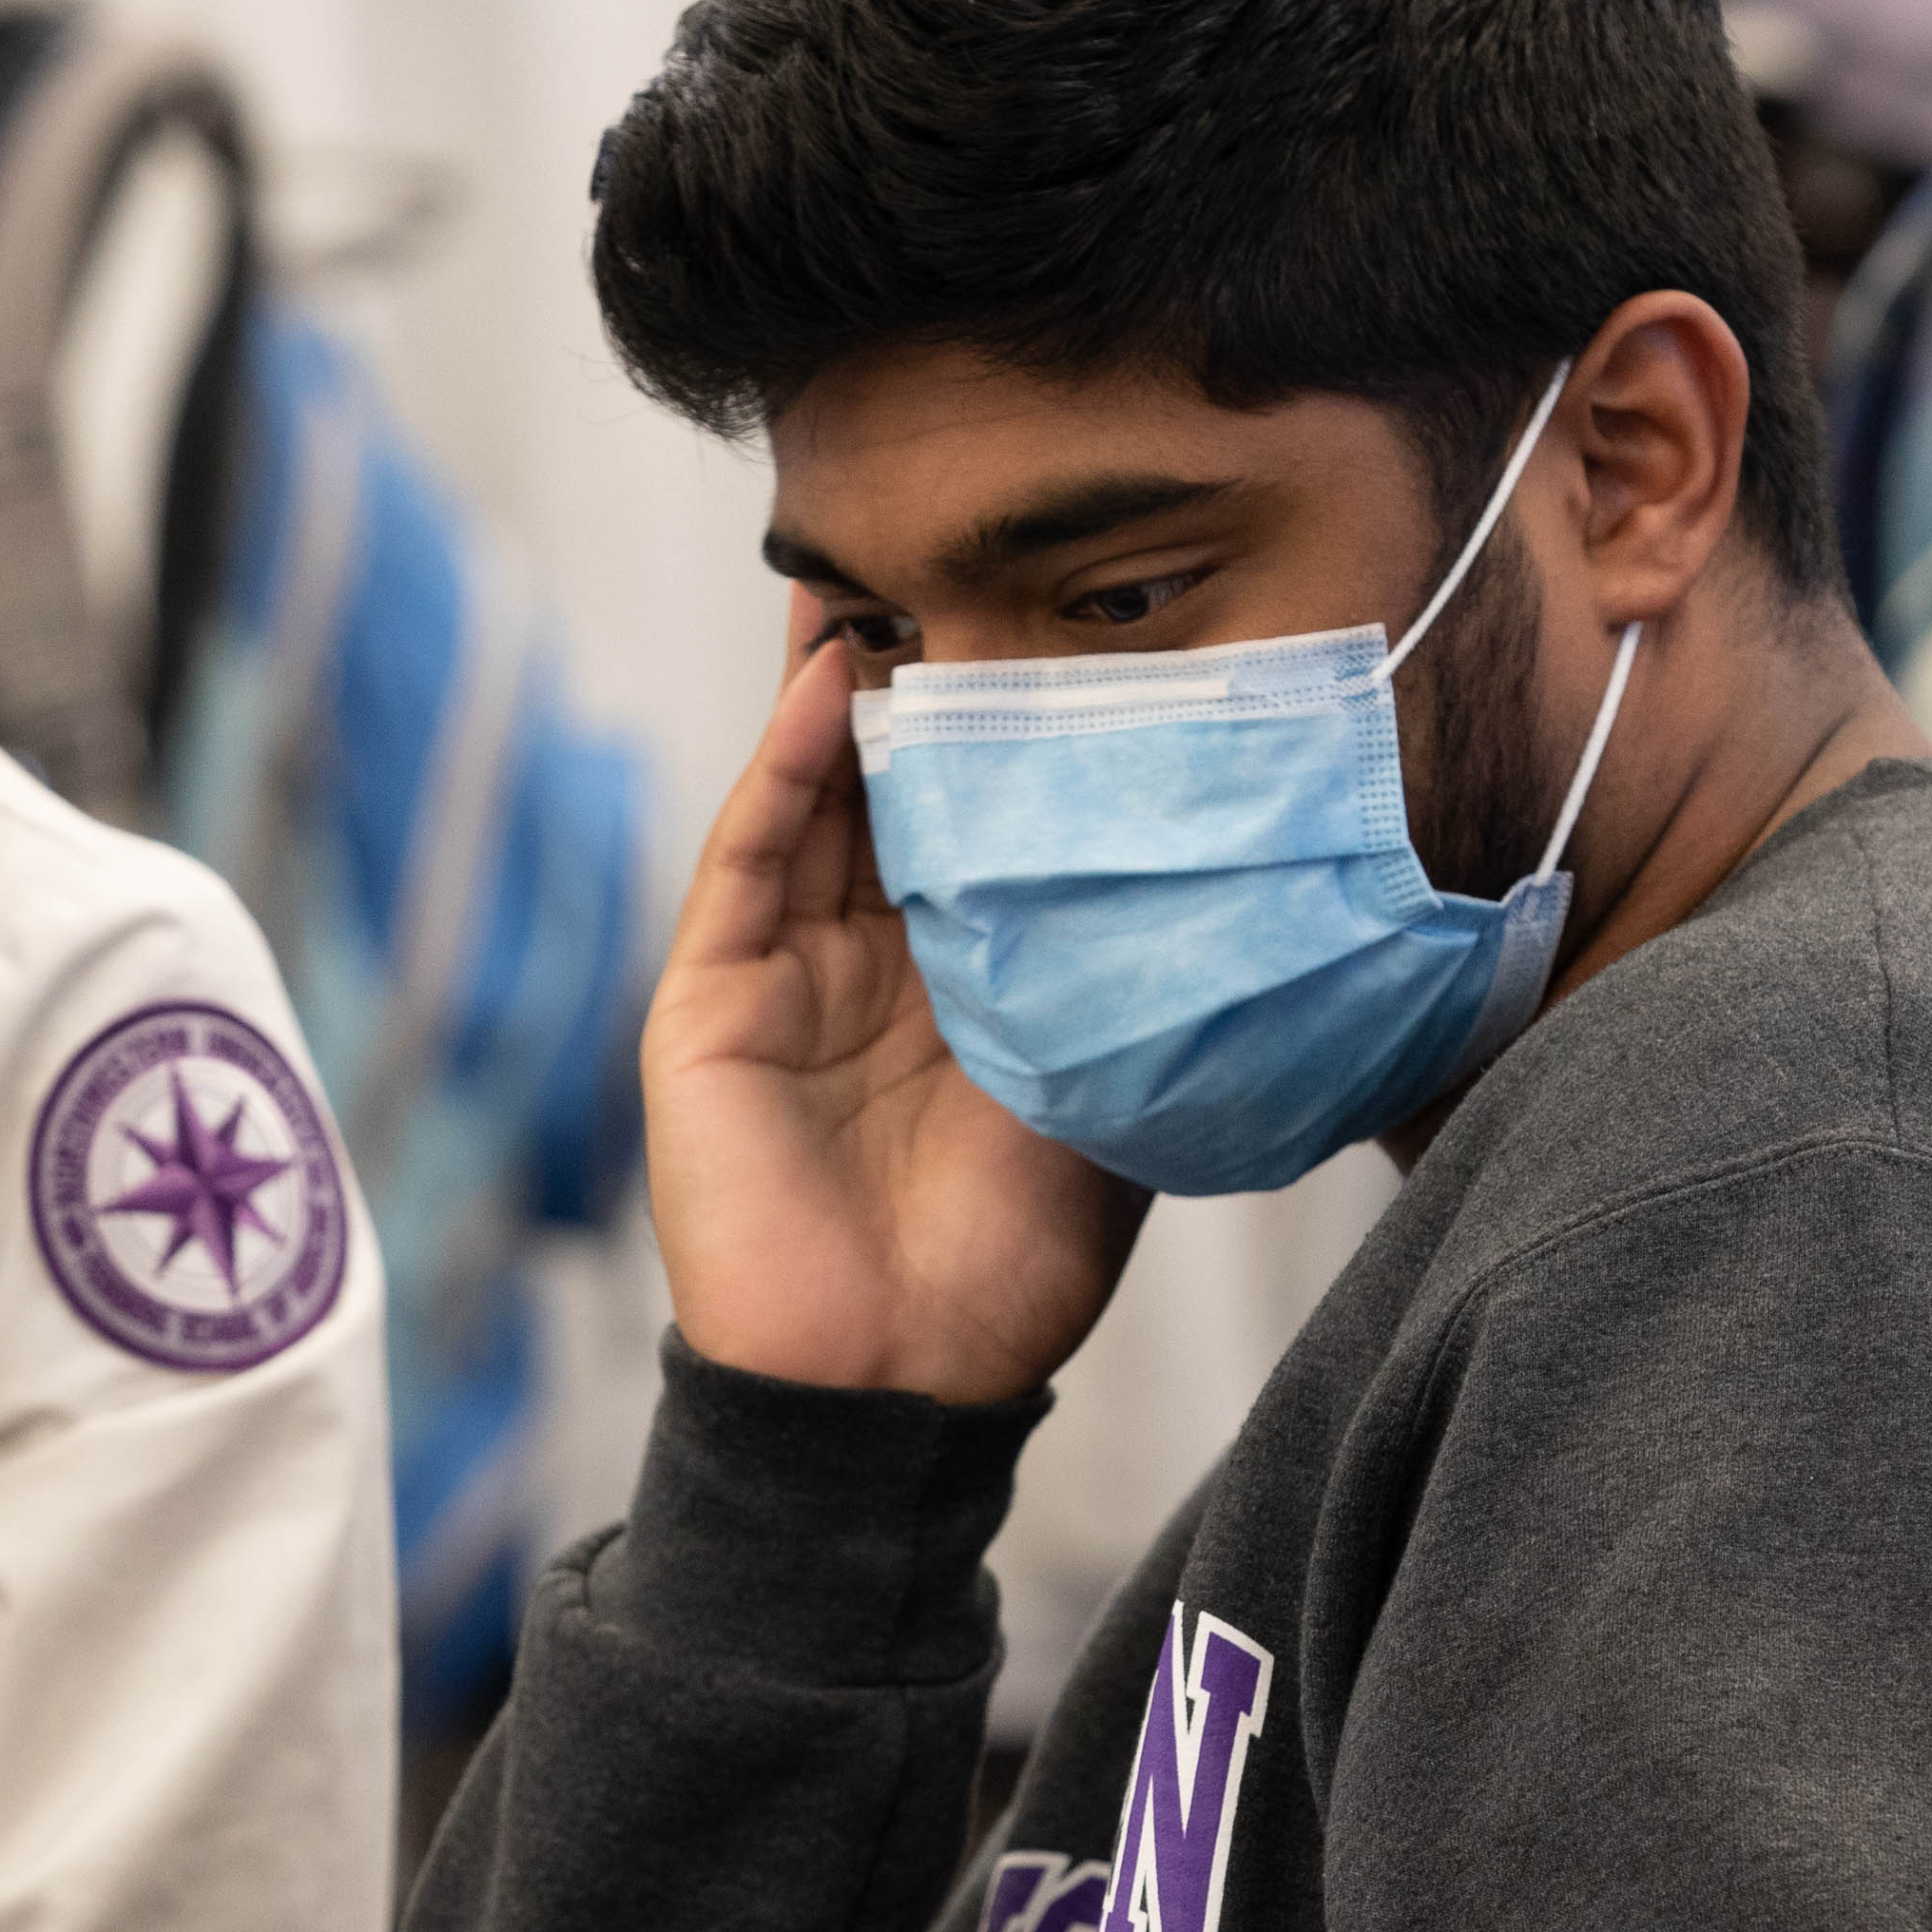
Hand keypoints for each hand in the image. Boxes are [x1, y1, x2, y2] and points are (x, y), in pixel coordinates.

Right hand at [639, 611, 1144, 1404]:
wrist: (900, 1390)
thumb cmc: (1007, 1269)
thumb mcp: (1099, 1095)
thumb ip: (1124, 988)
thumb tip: (1222, 879)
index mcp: (956, 986)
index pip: (976, 823)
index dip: (1003, 726)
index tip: (1057, 615)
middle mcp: (863, 967)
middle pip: (887, 785)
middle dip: (918, 671)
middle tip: (961, 541)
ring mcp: (778, 979)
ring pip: (812, 795)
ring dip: (844, 683)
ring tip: (886, 567)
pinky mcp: (709, 1005)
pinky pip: (747, 856)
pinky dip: (787, 764)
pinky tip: (834, 680)